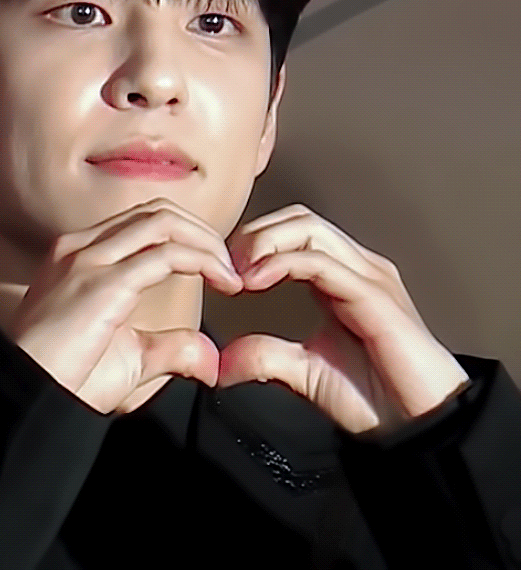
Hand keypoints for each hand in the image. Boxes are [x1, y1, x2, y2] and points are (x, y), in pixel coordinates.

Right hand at [7, 198, 242, 414]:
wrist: (28, 399)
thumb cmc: (65, 382)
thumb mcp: (128, 357)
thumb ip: (168, 347)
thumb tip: (207, 354)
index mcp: (78, 256)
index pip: (142, 222)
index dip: (186, 236)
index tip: (215, 267)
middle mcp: (81, 247)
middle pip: (157, 212)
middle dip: (202, 233)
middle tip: (230, 266)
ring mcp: (88, 259)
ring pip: (164, 222)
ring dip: (206, 242)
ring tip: (230, 273)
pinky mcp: (103, 282)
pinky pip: (167, 255)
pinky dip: (203, 261)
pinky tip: (223, 282)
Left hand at [221, 204, 470, 433]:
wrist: (426, 430)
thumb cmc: (379, 398)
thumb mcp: (305, 372)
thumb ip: (266, 356)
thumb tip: (223, 361)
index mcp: (341, 277)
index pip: (293, 231)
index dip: (254, 242)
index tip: (223, 272)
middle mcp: (357, 268)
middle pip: (299, 219)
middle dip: (255, 234)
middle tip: (225, 266)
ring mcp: (369, 278)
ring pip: (309, 228)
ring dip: (264, 242)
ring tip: (239, 272)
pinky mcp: (375, 297)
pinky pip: (322, 262)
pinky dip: (283, 263)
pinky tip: (257, 281)